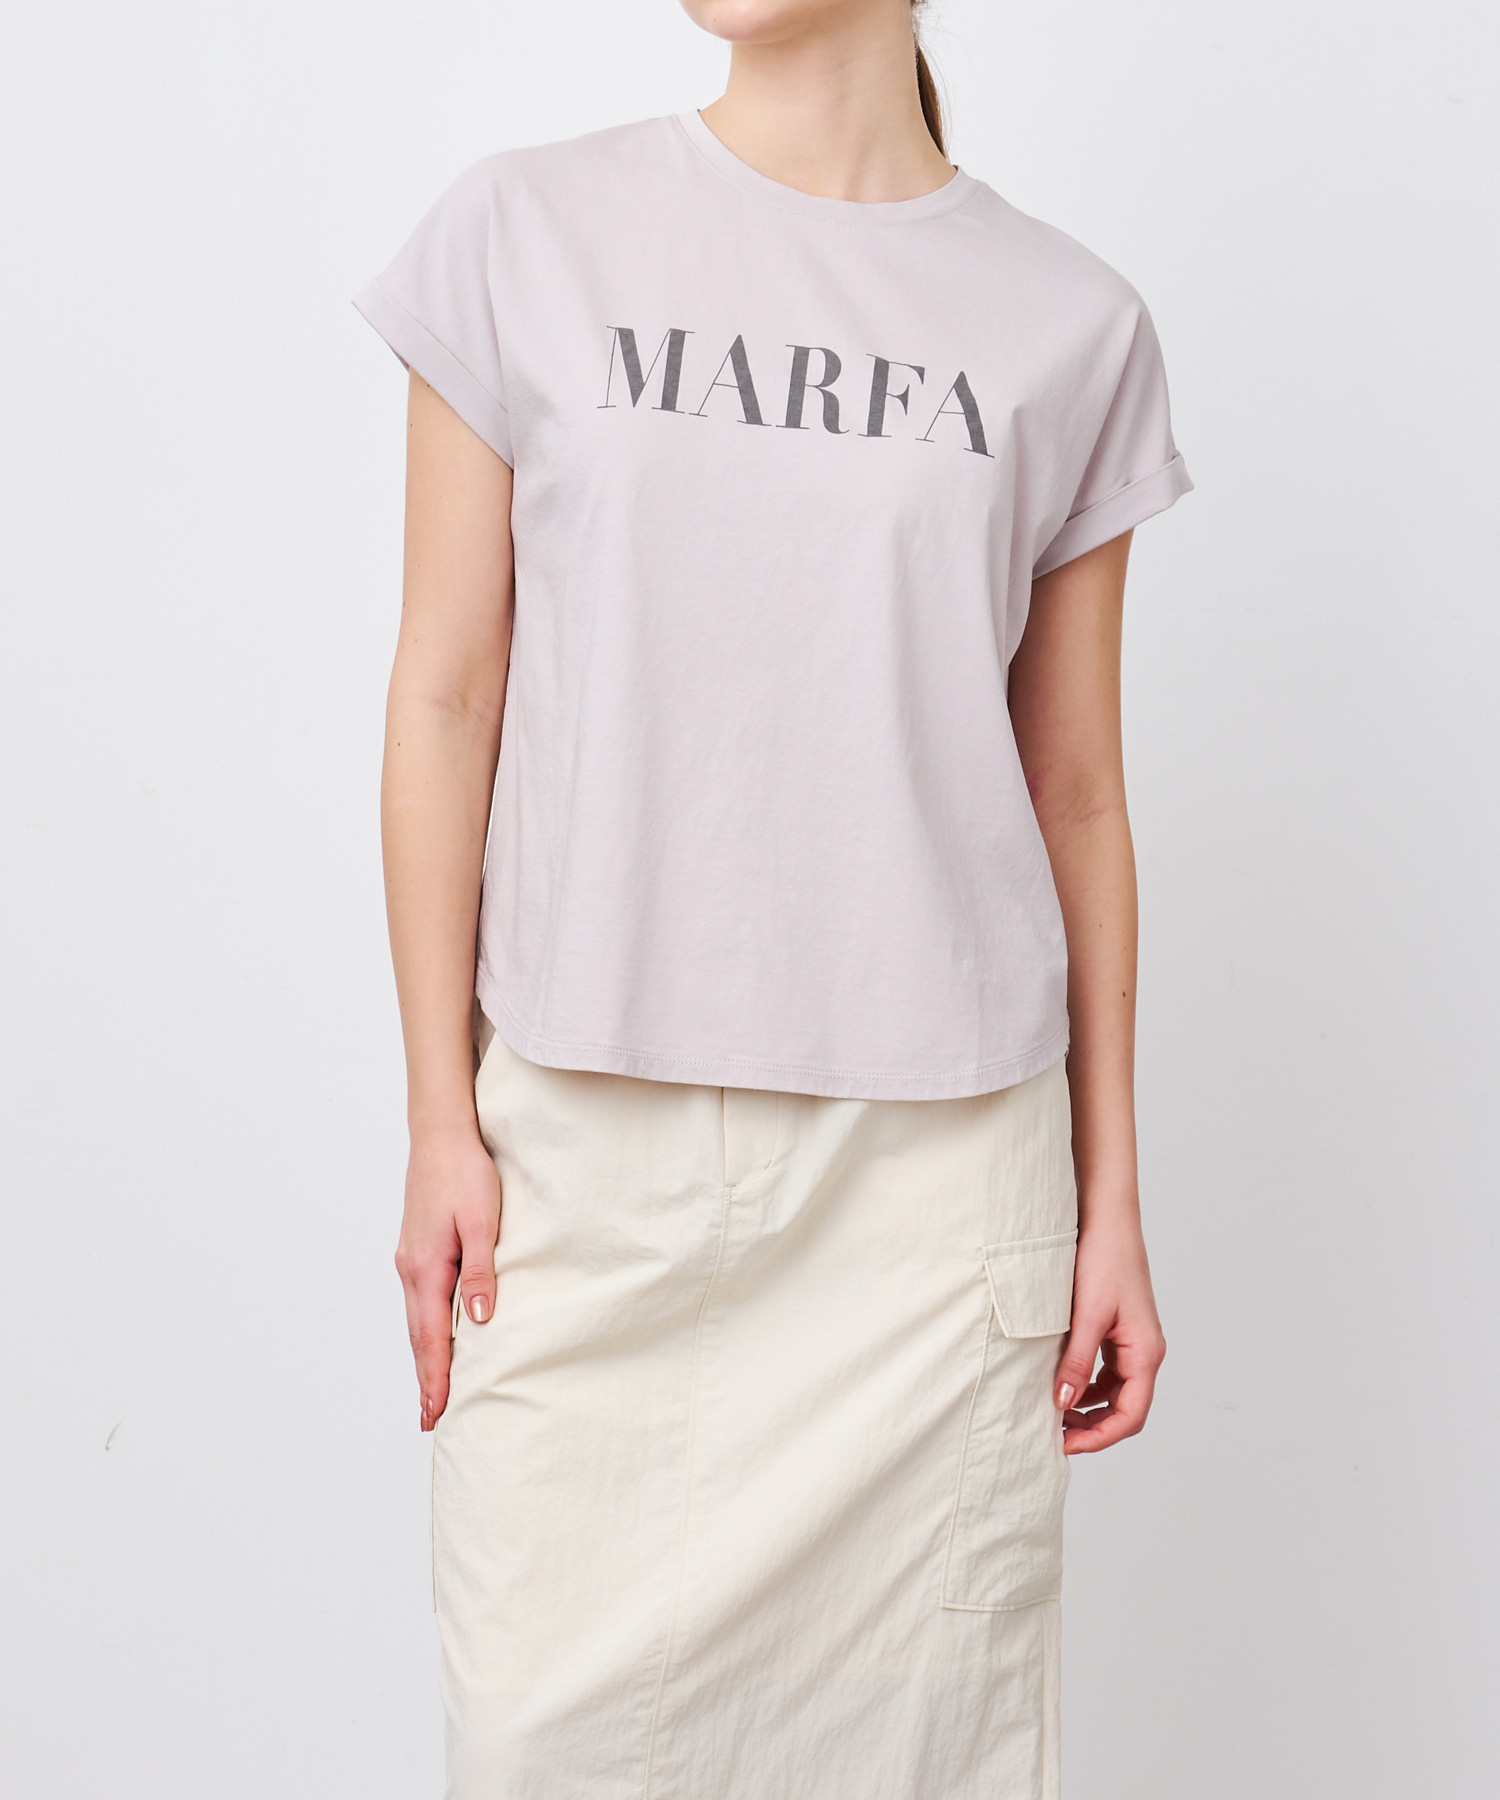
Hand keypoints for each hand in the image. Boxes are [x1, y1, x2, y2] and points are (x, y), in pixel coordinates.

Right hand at [393, 1125, 501, 1431]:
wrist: (440, 1134)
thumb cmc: (465, 1173)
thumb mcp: (482, 1221)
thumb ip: (482, 1271)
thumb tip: (481, 1321)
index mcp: (427, 1268)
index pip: (433, 1337)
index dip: (436, 1378)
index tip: (436, 1413)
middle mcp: (411, 1269)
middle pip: (419, 1337)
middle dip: (425, 1379)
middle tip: (430, 1421)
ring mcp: (409, 1259)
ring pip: (417, 1320)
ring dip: (424, 1357)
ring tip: (432, 1391)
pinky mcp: (415, 1249)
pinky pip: (419, 1301)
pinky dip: (425, 1329)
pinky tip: (434, 1337)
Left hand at [1054, 1212, 1165, 1453]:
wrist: (1107, 1218)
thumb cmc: (1102, 1259)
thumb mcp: (1085, 1315)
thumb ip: (1075, 1362)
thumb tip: (1063, 1406)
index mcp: (1145, 1352)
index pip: (1130, 1416)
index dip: (1100, 1438)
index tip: (1066, 1446)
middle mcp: (1145, 1351)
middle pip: (1126, 1409)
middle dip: (1093, 1428)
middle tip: (1055, 1436)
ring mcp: (1134, 1342)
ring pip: (1116, 1392)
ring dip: (1089, 1408)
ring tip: (1054, 1415)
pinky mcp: (1120, 1330)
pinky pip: (1108, 1371)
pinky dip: (1088, 1385)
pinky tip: (1062, 1384)